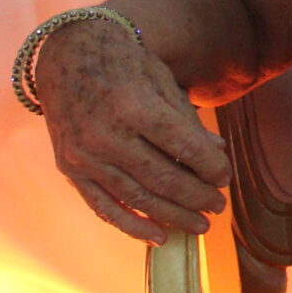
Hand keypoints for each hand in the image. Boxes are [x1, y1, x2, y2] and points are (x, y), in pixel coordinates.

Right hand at [38, 17, 229, 242]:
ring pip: (137, 198)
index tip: (225, 177)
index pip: (182, 146)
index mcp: (134, 105)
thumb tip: (217, 151)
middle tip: (219, 206)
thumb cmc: (122, 63)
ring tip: (201, 225)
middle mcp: (106, 134)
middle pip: (162, 178)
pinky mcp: (71, 170)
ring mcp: (85, 156)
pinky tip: (160, 237)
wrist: (66, 55)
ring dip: (173, 216)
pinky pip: (104, 207)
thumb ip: (186, 119)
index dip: (210, 167)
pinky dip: (132, 226)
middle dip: (197, 197)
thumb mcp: (160, 79)